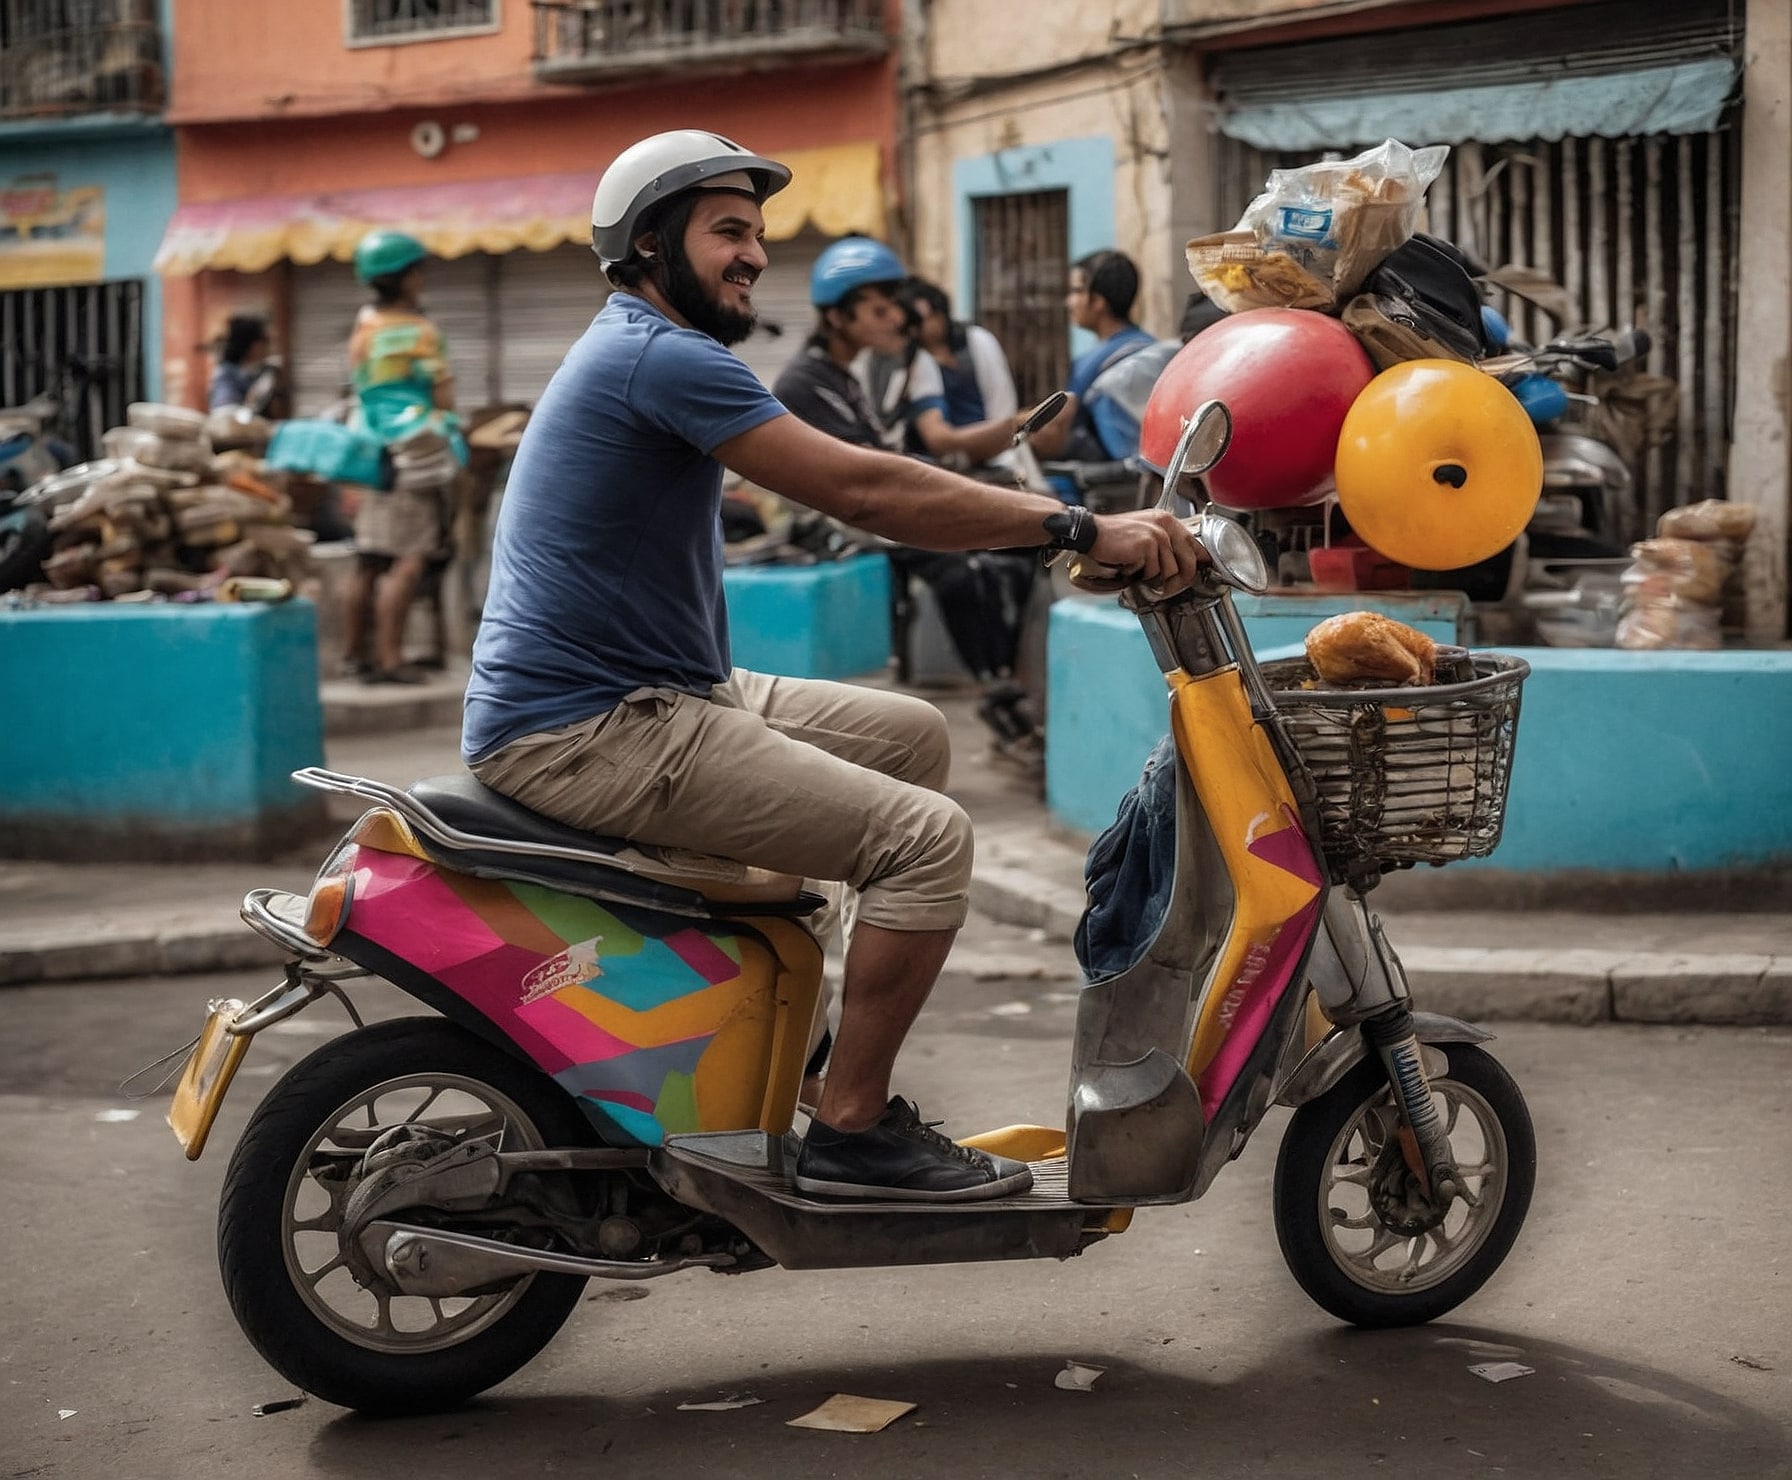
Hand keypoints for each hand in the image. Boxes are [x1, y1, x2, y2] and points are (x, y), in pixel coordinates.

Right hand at [1083, 508, 1202, 595]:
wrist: (1091, 533)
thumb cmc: (1114, 537)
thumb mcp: (1144, 536)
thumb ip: (1163, 547)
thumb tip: (1180, 568)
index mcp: (1167, 521)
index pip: (1195, 544)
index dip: (1201, 562)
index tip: (1204, 573)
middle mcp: (1166, 525)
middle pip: (1188, 562)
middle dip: (1179, 581)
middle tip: (1166, 588)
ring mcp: (1158, 534)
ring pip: (1170, 571)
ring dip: (1154, 579)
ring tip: (1139, 573)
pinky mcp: (1148, 545)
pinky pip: (1153, 573)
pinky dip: (1140, 576)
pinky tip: (1129, 567)